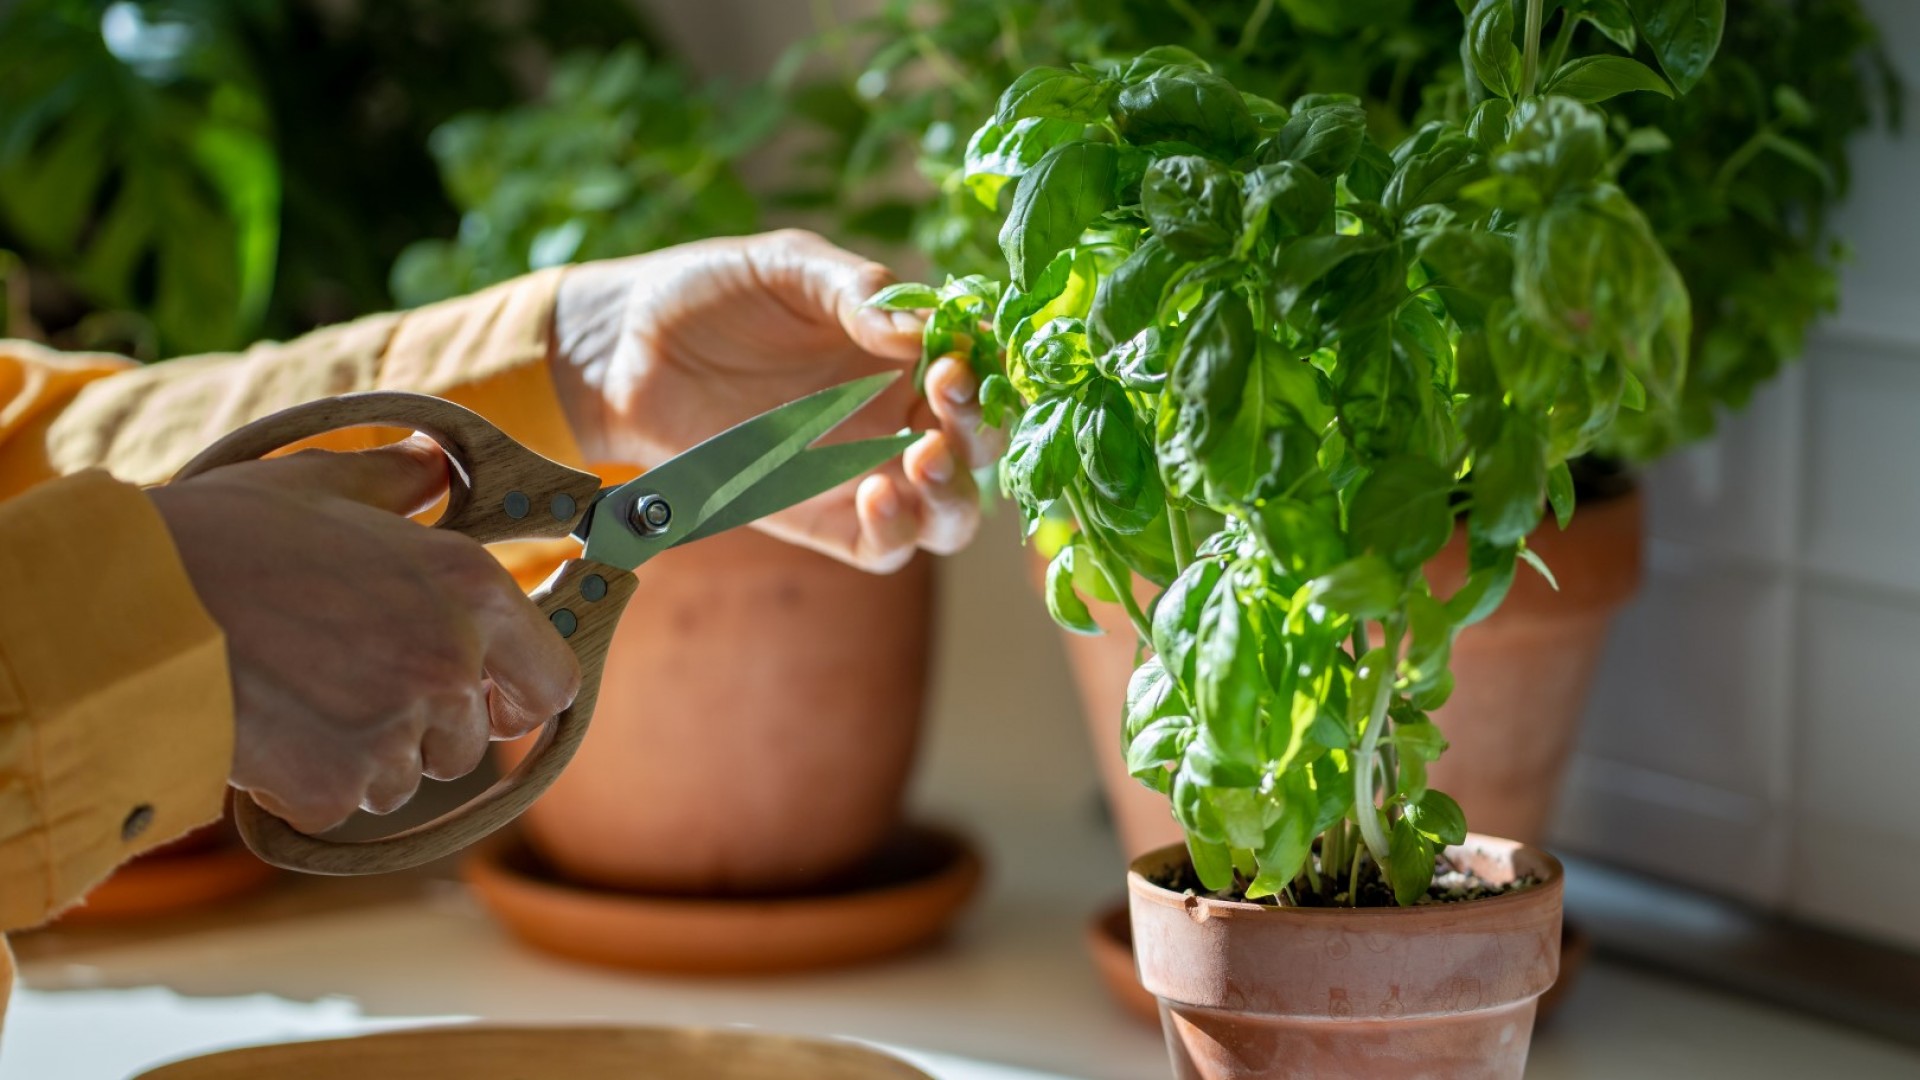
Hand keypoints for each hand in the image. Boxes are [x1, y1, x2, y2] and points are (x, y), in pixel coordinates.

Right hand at [149, 439, 580, 832]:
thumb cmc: (227, 537)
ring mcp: (396, 732)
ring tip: (300, 694)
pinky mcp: (335, 788)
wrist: (131, 610)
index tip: (487, 691)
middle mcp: (450, 664)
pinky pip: (342, 803)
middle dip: (428, 727)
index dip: (520, 693)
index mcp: (469, 588)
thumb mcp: (323, 484)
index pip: (553, 682)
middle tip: (357, 684)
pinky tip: (270, 727)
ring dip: (367, 755)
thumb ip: (398, 483)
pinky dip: (309, 784)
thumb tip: (435, 468)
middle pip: (472, 740)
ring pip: (407, 778)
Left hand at [549, 229, 1004, 572]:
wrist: (626, 349)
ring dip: (954, 493)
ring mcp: (864, 472)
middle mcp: (898, 415)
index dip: (989, 367)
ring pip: (948, 510)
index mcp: (906, 351)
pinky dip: (898, 530)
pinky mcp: (823, 519)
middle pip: (979, 446)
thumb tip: (920, 327)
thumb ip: (855, 289)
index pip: (980, 369)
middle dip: (981, 428)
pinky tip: (876, 492)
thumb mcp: (786, 267)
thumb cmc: (711, 293)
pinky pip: (885, 548)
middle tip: (949, 397)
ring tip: (923, 457)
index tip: (963, 355)